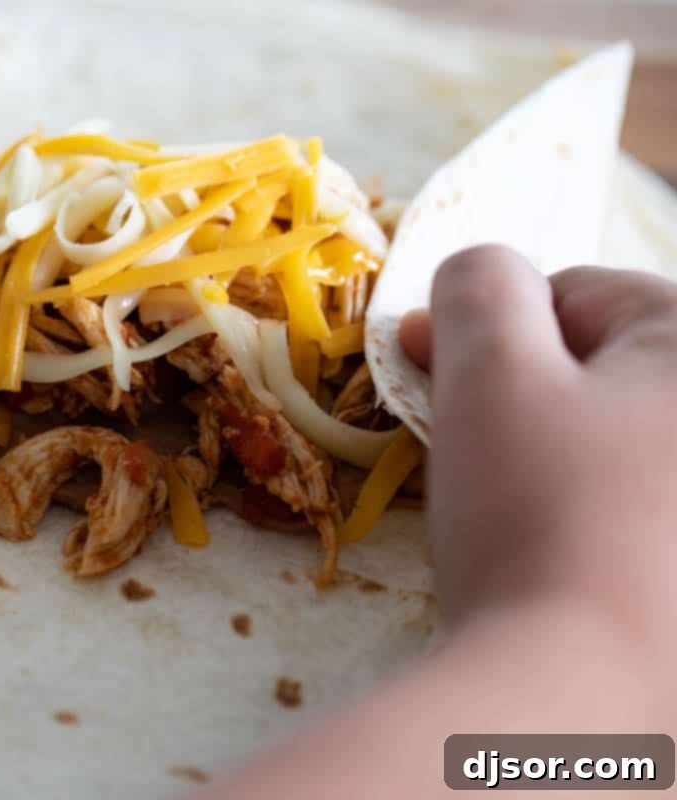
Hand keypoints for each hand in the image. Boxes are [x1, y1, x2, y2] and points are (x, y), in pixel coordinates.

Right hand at [202, 246, 676, 798]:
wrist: (591, 694)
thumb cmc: (541, 512)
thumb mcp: (491, 373)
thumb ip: (480, 285)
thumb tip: (476, 271)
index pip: (577, 293)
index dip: (485, 326)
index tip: (423, 371)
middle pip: (602, 367)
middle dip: (521, 390)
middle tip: (469, 446)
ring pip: (613, 437)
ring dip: (549, 450)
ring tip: (508, 508)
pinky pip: (631, 500)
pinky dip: (584, 508)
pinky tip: (553, 551)